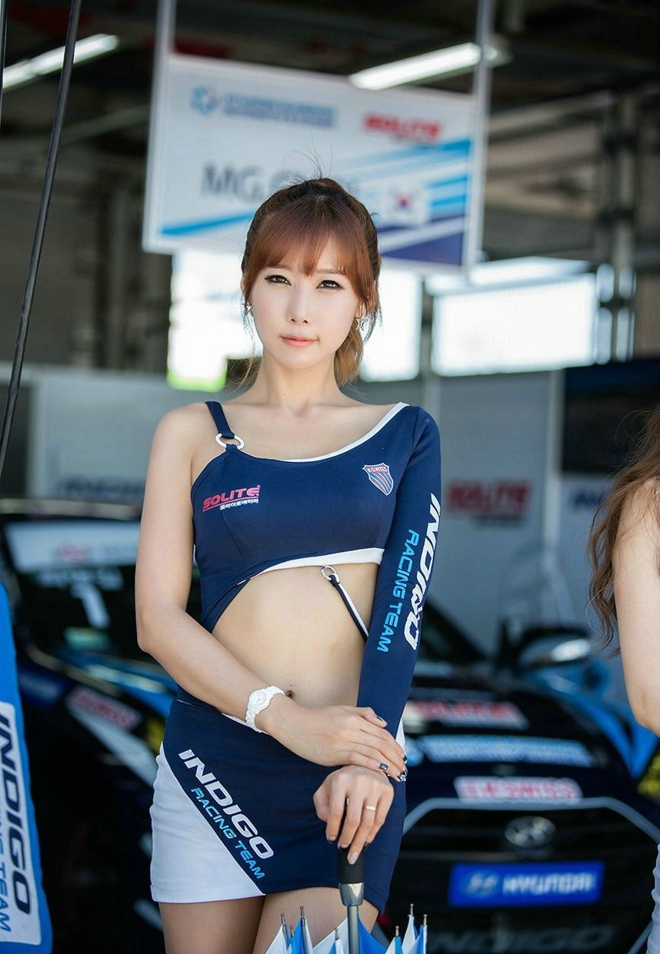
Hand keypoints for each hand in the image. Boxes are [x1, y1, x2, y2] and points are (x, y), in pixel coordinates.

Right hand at [263, 700, 406, 781]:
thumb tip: (384, 724)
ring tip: (397, 775)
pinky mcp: (334, 753)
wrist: (293, 723)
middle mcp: (352, 727)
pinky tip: (382, 773)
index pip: (382, 733)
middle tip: (404, 769)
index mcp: (355, 717)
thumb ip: (363, 714)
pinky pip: (358, 759)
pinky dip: (373, 766)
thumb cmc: (316, 718)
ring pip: (373, 752)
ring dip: (389, 765)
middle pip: (381, 743)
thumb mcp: (341, 710)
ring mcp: (343, 740)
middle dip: (396, 758)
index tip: (402, 757)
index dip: (395, 746)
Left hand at [313, 765, 393, 862]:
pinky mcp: (388, 791)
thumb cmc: (343, 780)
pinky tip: (366, 841)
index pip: (336, 812)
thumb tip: (330, 824)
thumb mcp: (326, 787)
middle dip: (348, 839)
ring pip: (368, 822)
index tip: (331, 839)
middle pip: (354, 820)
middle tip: (343, 849)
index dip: (333, 829)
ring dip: (360, 841)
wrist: (366, 764)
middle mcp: (359, 781)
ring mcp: (375, 785)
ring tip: (354, 851)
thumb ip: (321, 805)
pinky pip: (380, 819)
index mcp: (340, 779)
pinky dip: (372, 834)